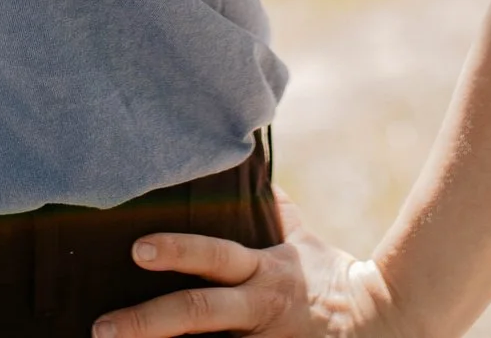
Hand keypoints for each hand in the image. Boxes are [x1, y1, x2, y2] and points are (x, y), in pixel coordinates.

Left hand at [92, 197, 403, 337]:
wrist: (387, 325)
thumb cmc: (335, 282)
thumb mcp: (304, 244)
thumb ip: (275, 213)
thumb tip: (255, 169)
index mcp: (263, 272)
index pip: (215, 256)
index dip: (178, 252)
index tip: (137, 249)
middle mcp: (258, 310)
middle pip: (200, 313)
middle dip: (148, 321)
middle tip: (102, 327)